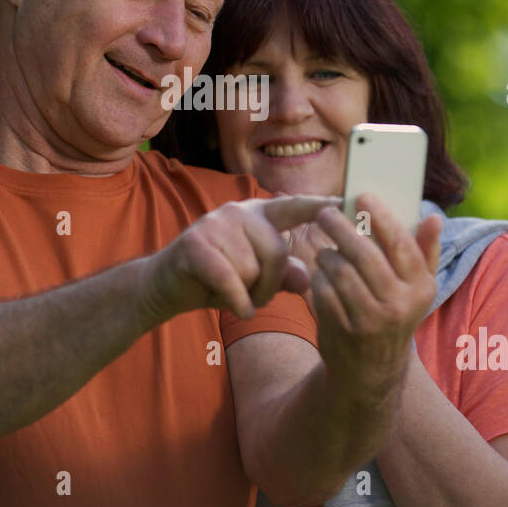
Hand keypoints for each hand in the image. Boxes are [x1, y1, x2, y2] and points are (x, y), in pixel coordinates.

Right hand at [141, 195, 339, 322]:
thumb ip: (282, 275)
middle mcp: (238, 212)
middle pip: (277, 252)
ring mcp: (215, 224)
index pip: (293, 207)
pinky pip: (232, 279)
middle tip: (252, 295)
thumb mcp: (254, 278)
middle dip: (269, 285)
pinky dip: (235, 301)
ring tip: (230, 292)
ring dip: (247, 294)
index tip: (343, 200)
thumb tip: (306, 279)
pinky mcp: (196, 243)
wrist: (165, 286)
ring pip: (253, 270)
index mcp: (257, 215)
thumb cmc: (215, 279)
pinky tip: (232, 306)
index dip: (317, 205)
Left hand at [309, 193, 442, 394]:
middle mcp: (399, 305)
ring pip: (339, 271)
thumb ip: (426, 251)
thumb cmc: (394, 313)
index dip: (380, 216)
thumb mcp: (416, 288)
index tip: (362, 195)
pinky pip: (323, 290)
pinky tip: (321, 276)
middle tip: (326, 213)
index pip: (401, 244)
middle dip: (341, 228)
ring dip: (327, 254)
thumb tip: (434, 217)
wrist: (371, 370)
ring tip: (325, 250)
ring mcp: (369, 320)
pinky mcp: (342, 330)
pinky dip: (318, 278)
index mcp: (421, 288)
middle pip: (364, 255)